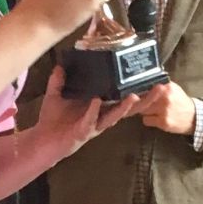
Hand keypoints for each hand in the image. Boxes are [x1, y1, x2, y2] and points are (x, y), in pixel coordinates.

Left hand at [28, 65, 145, 162]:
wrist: (42, 141)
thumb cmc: (53, 120)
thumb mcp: (56, 94)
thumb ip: (60, 79)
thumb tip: (61, 63)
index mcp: (100, 107)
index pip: (121, 96)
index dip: (137, 89)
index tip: (152, 78)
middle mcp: (101, 117)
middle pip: (128, 108)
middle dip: (145, 100)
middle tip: (160, 88)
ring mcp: (94, 126)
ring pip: (114, 117)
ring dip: (123, 107)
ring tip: (134, 96)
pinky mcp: (82, 133)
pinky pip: (90, 121)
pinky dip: (93, 111)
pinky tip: (97, 101)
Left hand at [138, 80, 196, 135]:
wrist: (194, 117)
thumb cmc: (180, 101)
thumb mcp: (173, 88)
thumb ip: (159, 85)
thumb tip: (142, 84)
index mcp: (167, 87)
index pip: (145, 87)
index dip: (140, 91)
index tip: (136, 93)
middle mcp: (165, 97)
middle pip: (142, 99)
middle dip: (141, 102)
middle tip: (142, 103)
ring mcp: (164, 110)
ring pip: (142, 110)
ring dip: (145, 111)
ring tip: (153, 111)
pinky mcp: (163, 122)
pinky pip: (146, 120)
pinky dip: (149, 120)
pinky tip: (156, 119)